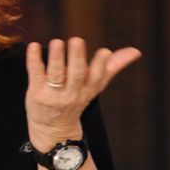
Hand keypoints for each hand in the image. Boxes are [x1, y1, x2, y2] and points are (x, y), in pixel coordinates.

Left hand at [25, 38, 140, 150]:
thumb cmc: (75, 100)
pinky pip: (35, 74)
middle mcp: (72, 93)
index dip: (100, 65)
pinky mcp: (35, 92)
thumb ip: (112, 67)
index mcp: (88, 90)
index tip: (103, 52)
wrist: (52, 130)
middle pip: (76, 75)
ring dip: (56, 57)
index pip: (97, 78)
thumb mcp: (95, 87)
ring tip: (57, 42)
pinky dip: (34, 60)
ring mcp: (53, 94)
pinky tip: (34, 46)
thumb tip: (136, 51)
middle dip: (77, 58)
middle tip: (77, 40)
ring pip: (56, 75)